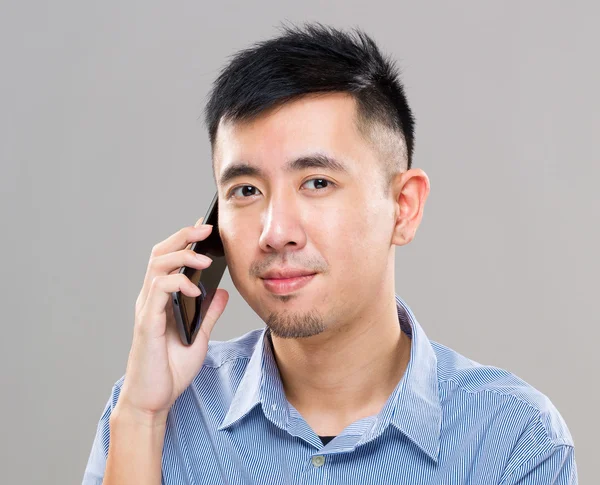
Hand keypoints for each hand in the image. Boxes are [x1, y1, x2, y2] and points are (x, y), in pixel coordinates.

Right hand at [117, 217, 228, 421]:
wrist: (154, 401)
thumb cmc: (170, 370)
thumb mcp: (199, 337)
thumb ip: (208, 313)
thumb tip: (221, 292)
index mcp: (161, 300)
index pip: (168, 259)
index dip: (184, 240)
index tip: (205, 229)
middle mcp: (150, 300)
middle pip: (160, 254)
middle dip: (182, 237)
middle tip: (205, 229)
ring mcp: (147, 310)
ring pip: (157, 266)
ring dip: (182, 256)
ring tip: (205, 258)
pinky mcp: (147, 323)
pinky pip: (158, 292)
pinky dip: (177, 283)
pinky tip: (195, 289)